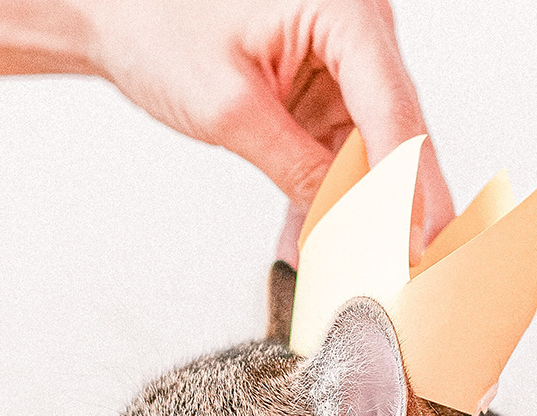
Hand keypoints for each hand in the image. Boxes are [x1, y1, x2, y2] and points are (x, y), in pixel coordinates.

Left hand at [78, 0, 454, 265]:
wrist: (120, 16)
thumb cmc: (159, 25)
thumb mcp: (229, 108)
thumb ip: (295, 167)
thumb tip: (346, 224)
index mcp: (345, 12)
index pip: (394, 110)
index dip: (410, 185)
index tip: (417, 242)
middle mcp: (357, 31)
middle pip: (397, 132)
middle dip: (395, 204)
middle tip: (399, 268)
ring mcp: (344, 64)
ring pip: (374, 150)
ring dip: (360, 208)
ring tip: (350, 263)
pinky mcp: (325, 92)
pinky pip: (343, 153)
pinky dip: (330, 196)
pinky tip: (316, 239)